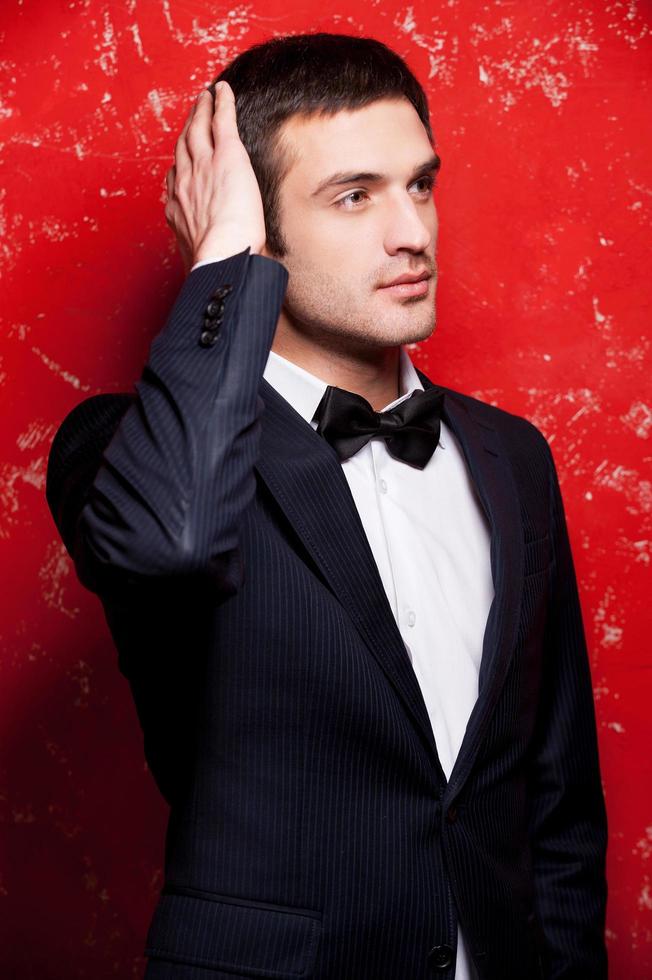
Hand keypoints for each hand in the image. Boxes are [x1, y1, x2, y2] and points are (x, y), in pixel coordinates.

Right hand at [164, 81, 266, 273]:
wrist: (222, 257)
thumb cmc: (217, 267)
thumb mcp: (200, 262)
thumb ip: (203, 256)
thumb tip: (214, 268)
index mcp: (178, 207)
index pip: (176, 179)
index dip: (179, 165)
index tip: (181, 161)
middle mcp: (185, 182)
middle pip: (183, 147)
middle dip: (186, 128)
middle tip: (191, 115)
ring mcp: (203, 166)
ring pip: (198, 129)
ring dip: (200, 110)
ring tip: (204, 97)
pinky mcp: (226, 156)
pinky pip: (222, 120)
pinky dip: (221, 102)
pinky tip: (222, 90)